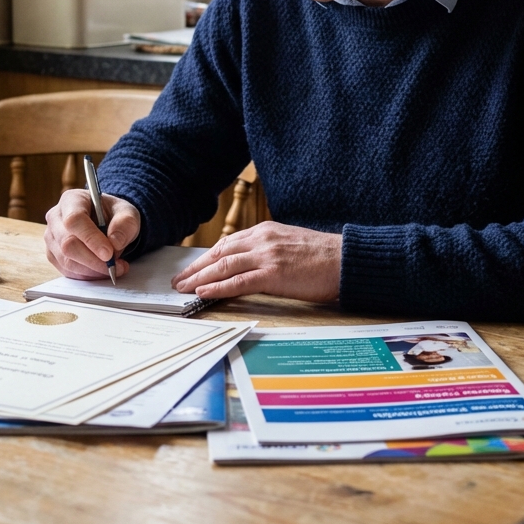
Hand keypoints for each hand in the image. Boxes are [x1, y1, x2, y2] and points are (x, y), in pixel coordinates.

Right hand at [44, 189, 139, 280]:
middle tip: (115, 265)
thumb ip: (125, 224)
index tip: (109, 253)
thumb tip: (115, 243)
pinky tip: (100, 271)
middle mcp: (56, 217)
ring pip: (66, 261)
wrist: (106, 222)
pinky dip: (86, 275)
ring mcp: (51, 237)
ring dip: (92, 270)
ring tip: (113, 268)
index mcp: (72, 200)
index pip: (74, 220)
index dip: (91, 238)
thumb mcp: (127, 213)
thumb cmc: (113, 214)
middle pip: (67, 244)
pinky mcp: (53, 254)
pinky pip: (66, 271)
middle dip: (93, 259)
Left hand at [171, 221, 341, 301]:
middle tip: (179, 280)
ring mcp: (266, 256)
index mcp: (265, 231)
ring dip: (199, 278)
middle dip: (196, 268)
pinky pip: (238, 282)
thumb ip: (267, 250)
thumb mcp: (289, 244)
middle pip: (219, 254)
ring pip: (223, 266)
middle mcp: (262, 239)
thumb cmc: (322, 256)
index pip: (227, 244)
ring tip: (183, 288)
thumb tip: (249, 264)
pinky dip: (218, 288)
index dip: (206, 258)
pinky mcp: (272, 274)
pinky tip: (204, 293)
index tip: (192, 269)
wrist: (344, 260)